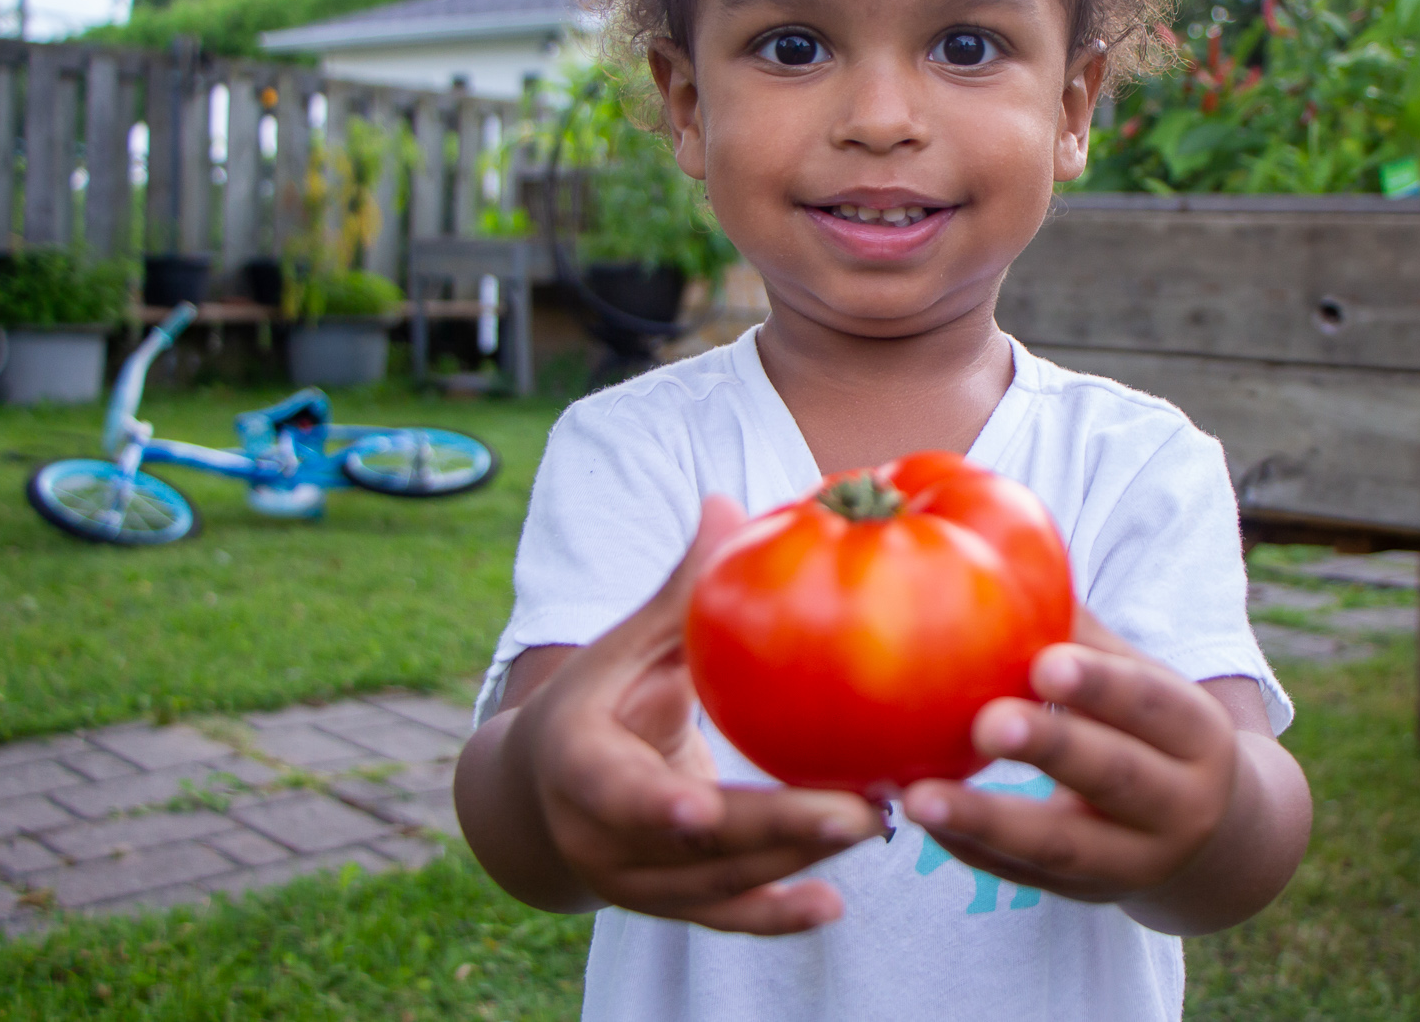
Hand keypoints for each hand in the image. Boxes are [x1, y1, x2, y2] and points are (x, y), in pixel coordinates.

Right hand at [475, 495, 888, 933]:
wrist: (542, 790)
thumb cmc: (604, 696)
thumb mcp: (629, 644)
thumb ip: (680, 590)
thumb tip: (727, 502)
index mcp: (576, 762)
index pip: (613, 788)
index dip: (654, 801)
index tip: (703, 807)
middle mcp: (596, 834)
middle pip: (690, 845)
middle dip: (775, 830)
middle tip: (860, 810)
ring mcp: (629, 880)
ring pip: (716, 884)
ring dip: (795, 859)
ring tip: (877, 824)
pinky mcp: (666, 903)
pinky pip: (723, 916)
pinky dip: (774, 916)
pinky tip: (830, 906)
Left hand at [899, 608, 1238, 907]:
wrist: (1217, 837)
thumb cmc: (1155, 727)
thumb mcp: (1146, 682)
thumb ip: (1084, 635)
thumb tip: (1006, 555)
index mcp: (1197, 733)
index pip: (1152, 704)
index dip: (1101, 685)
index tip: (1045, 663)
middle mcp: (1180, 804)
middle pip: (1114, 777)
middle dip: (1051, 750)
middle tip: (985, 723)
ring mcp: (1136, 862)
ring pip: (1063, 848)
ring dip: (988, 821)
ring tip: (918, 797)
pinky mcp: (1089, 897)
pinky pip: (1025, 877)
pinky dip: (972, 848)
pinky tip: (919, 819)